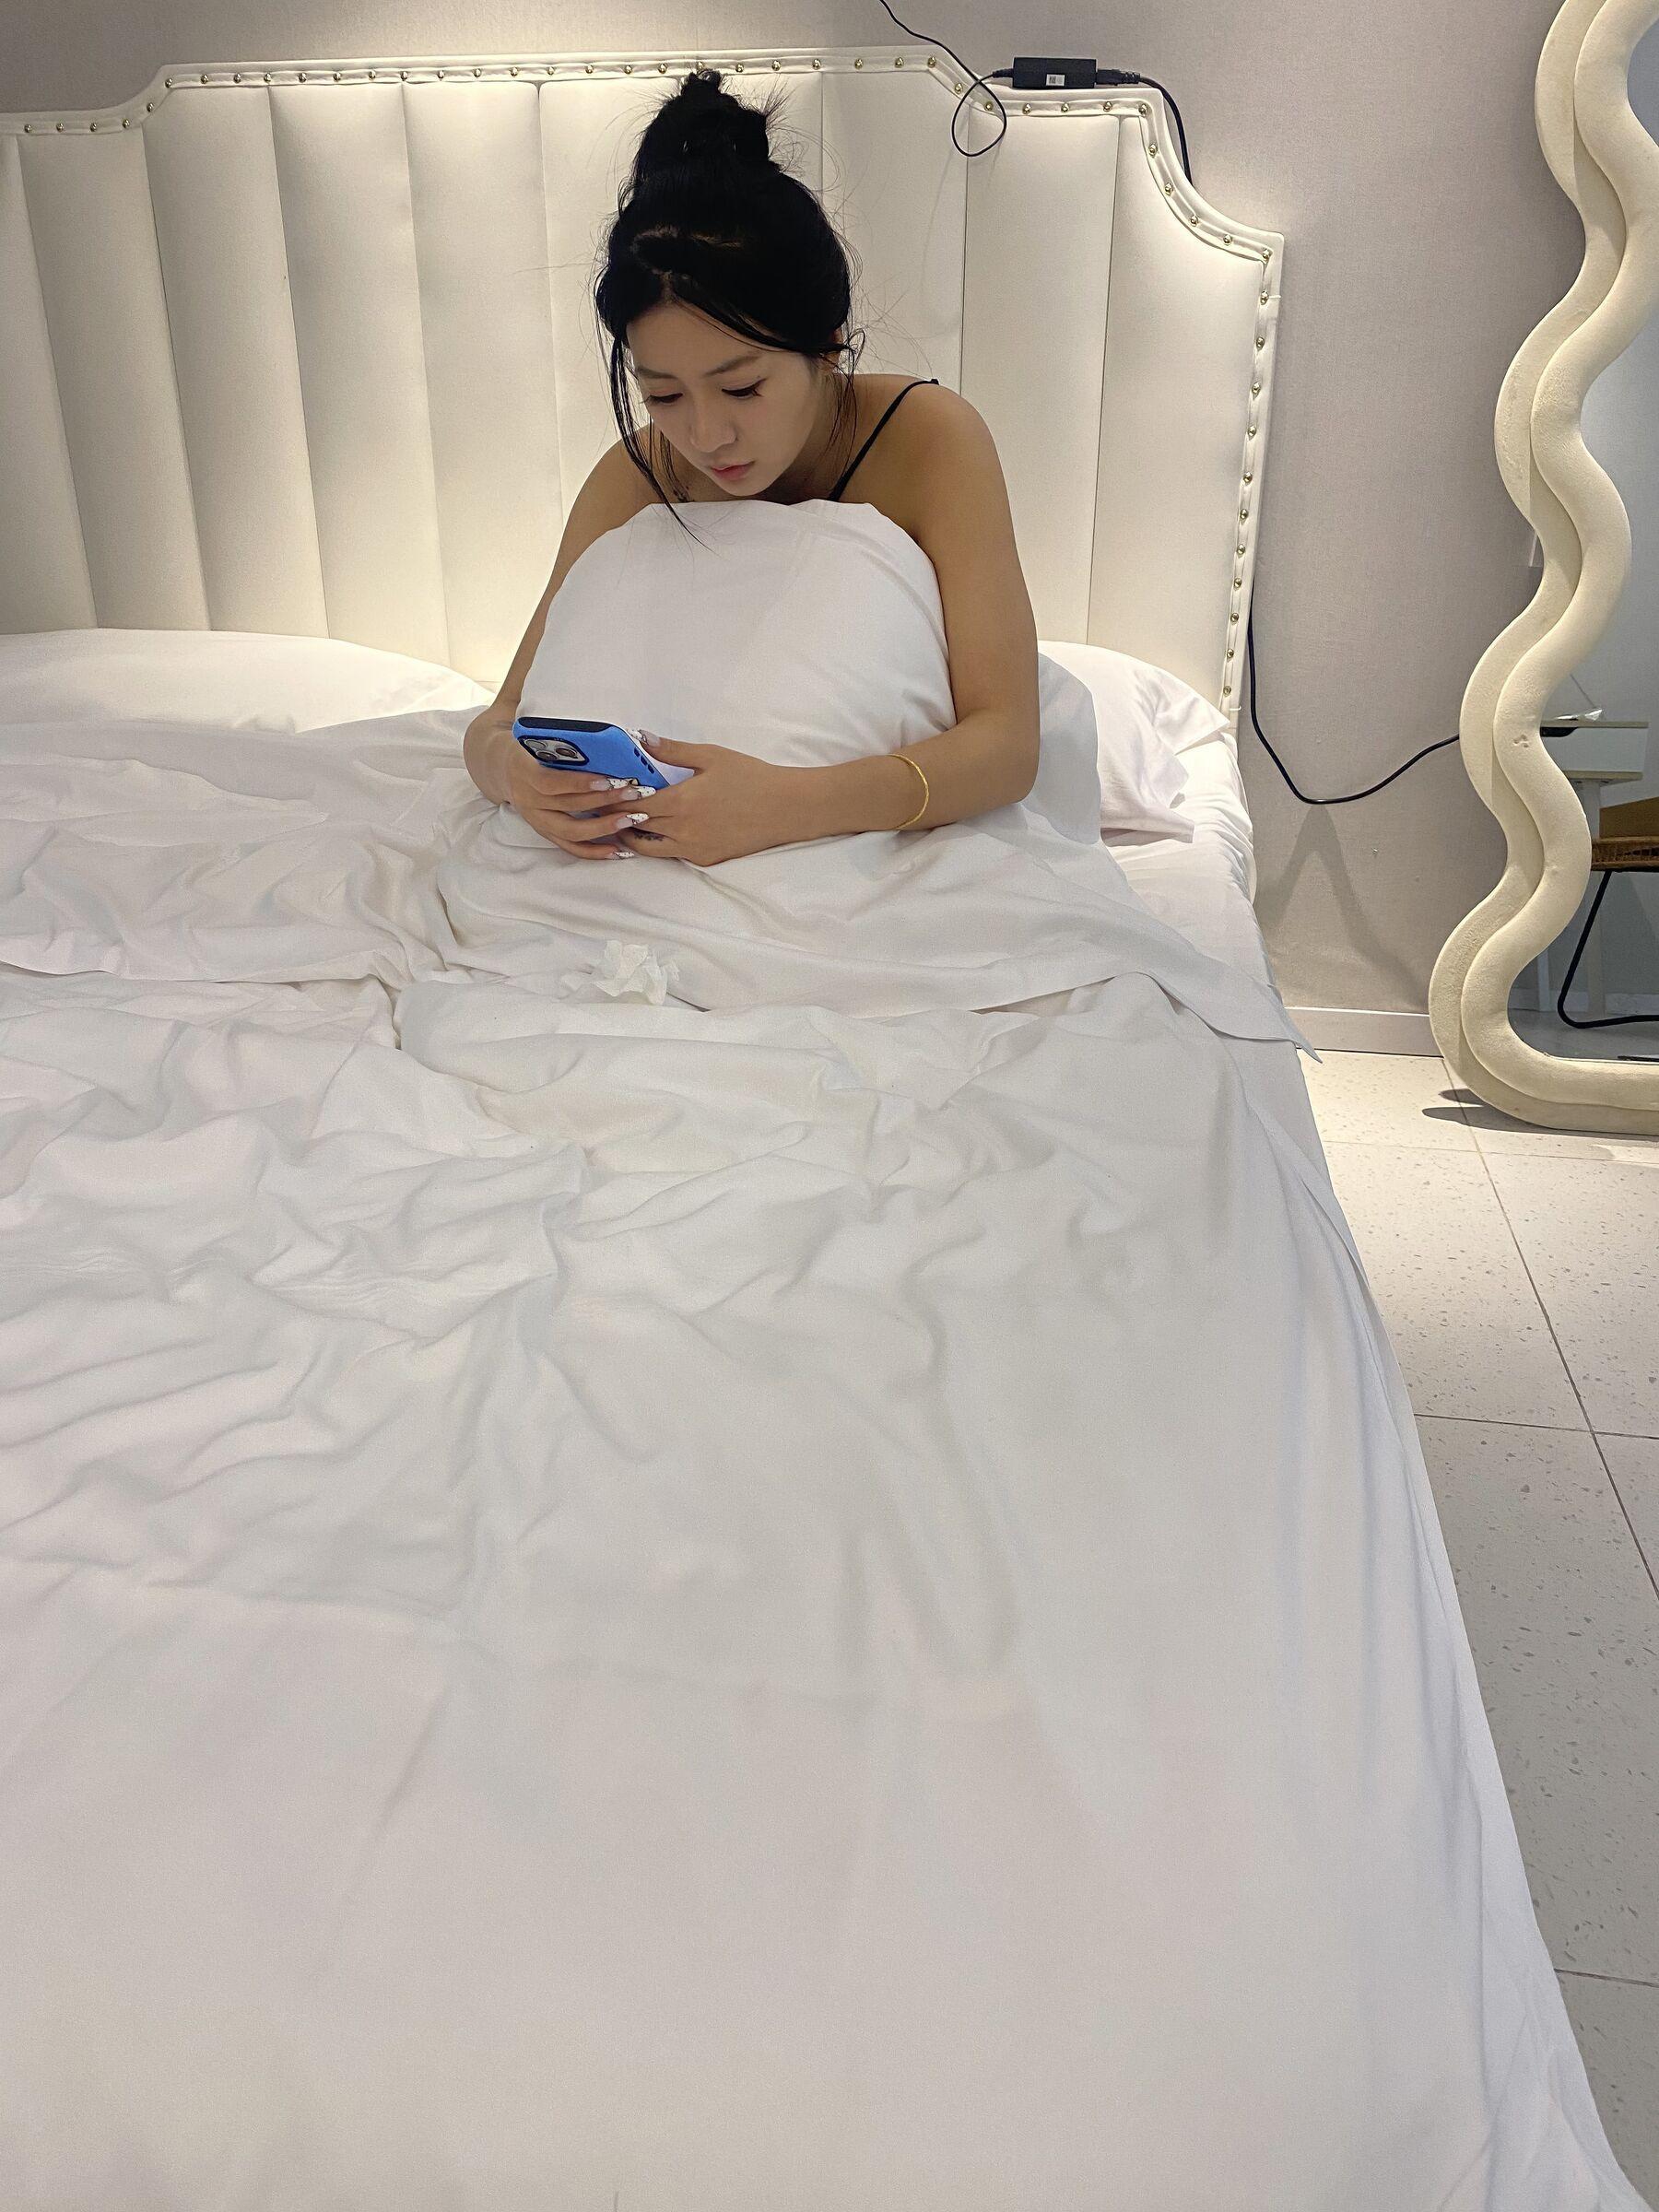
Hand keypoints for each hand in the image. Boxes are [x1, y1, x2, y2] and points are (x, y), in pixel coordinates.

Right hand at [472, 716, 651, 860]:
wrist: (502, 768)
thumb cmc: (529, 745)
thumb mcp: (535, 733)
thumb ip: (556, 729)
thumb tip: (579, 699)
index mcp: (523, 771)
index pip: (553, 783)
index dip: (580, 783)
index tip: (610, 779)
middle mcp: (528, 800)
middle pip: (570, 807)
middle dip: (607, 801)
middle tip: (637, 793)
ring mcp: (537, 820)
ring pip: (573, 831)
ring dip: (606, 827)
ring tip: (634, 818)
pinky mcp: (546, 833)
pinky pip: (571, 848)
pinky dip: (596, 851)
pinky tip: (620, 850)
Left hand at [615, 736, 820, 866]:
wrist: (785, 807)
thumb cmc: (750, 776)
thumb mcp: (710, 756)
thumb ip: (672, 750)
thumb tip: (640, 737)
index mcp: (681, 802)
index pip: (633, 804)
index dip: (614, 799)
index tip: (601, 792)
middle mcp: (682, 831)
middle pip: (636, 827)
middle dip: (617, 817)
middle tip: (601, 809)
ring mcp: (693, 849)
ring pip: (649, 848)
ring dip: (632, 837)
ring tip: (620, 824)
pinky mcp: (705, 860)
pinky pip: (673, 854)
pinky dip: (658, 844)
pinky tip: (653, 833)